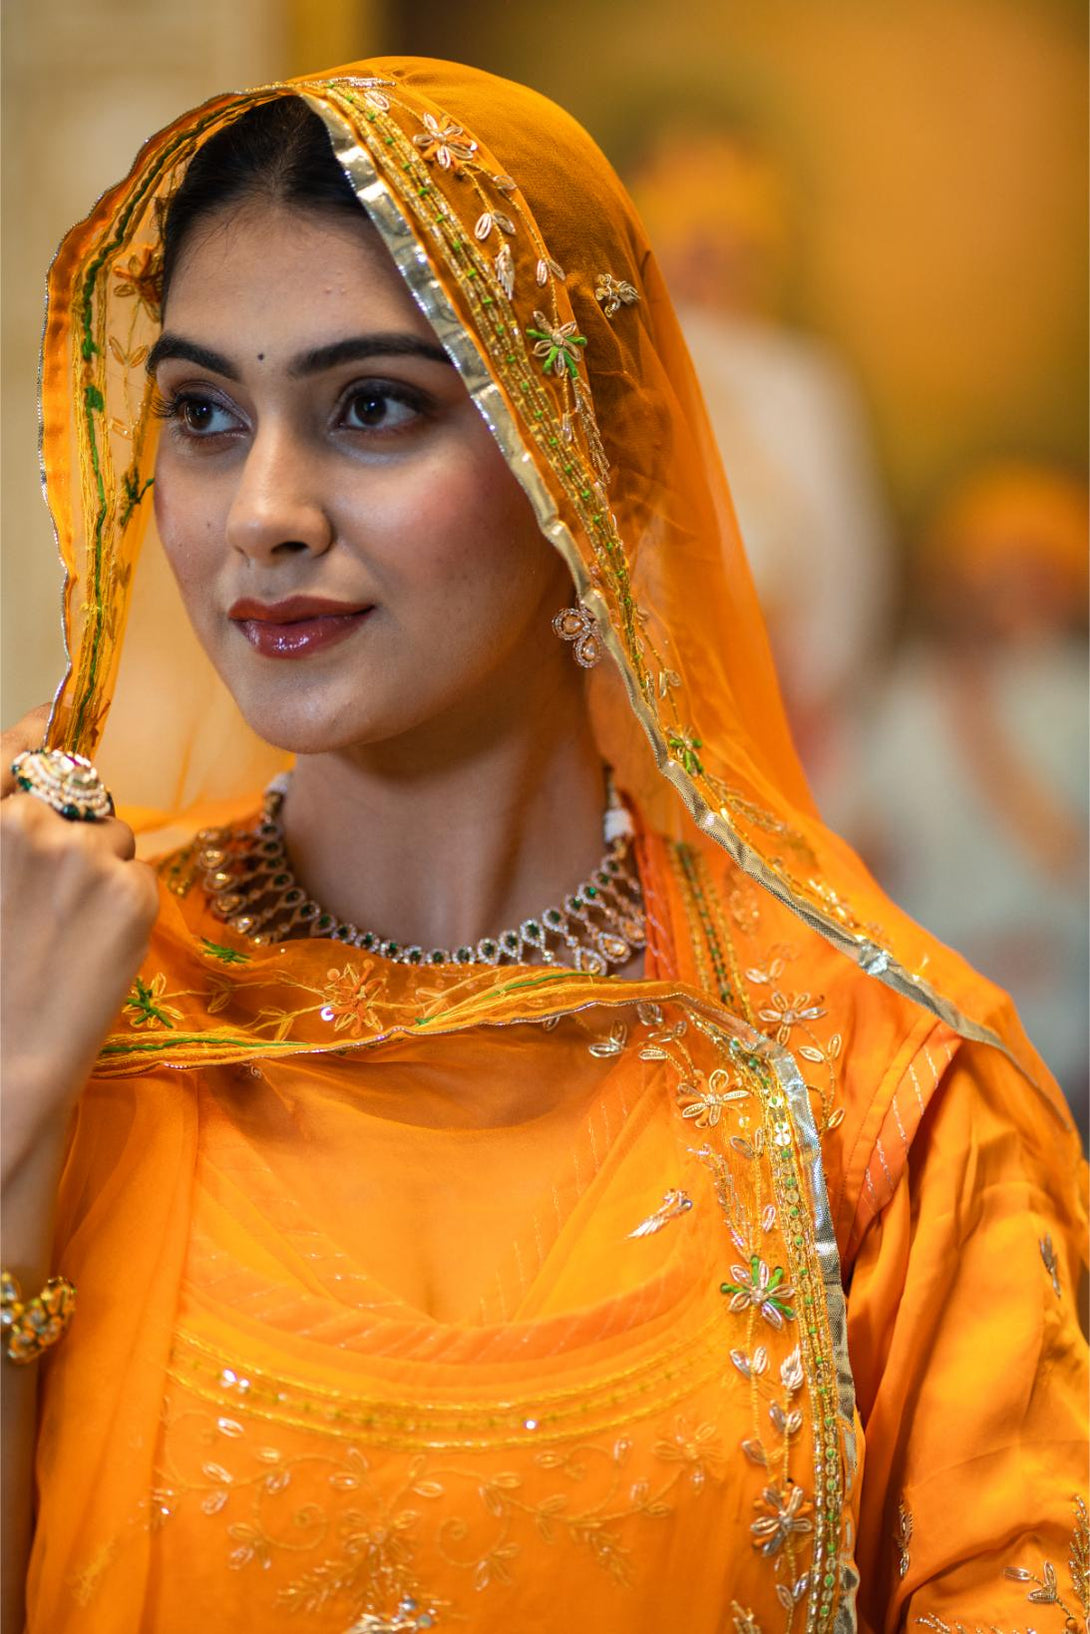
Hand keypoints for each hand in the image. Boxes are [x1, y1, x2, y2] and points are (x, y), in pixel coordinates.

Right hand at [1, 708, 159, 1184]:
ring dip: (103, 873)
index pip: (14, 751)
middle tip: (53, 901)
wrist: (0, 1063)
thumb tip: (35, 747)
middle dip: (75, 834)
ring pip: (114, 840)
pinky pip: (139, 879)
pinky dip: (128, 910)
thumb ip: (3, 834)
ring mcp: (81, 855)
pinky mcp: (129, 891)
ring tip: (67, 936)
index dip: (35, 733)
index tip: (50, 715)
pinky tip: (94, 953)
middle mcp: (24, 823)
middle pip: (78, 800)